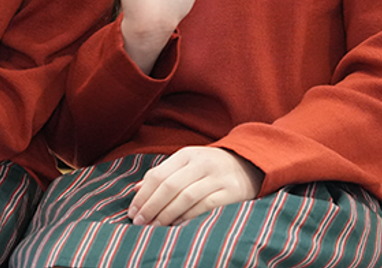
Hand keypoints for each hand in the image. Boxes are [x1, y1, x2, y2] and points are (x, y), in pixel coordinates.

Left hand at [128, 147, 262, 225]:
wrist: (249, 164)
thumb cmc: (210, 167)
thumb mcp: (186, 164)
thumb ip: (163, 174)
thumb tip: (136, 190)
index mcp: (186, 154)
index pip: (158, 174)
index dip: (143, 195)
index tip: (132, 211)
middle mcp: (200, 163)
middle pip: (169, 186)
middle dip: (151, 206)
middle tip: (139, 222)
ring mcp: (216, 177)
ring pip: (185, 197)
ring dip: (167, 214)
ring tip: (154, 226)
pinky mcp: (230, 192)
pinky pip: (205, 206)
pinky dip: (188, 217)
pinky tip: (177, 225)